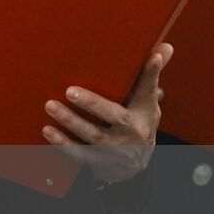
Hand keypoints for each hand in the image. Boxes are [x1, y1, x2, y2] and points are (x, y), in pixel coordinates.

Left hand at [42, 44, 170, 184]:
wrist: (133, 166)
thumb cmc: (136, 123)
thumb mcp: (146, 102)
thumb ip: (148, 76)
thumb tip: (164, 47)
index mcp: (145, 112)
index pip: (149, 90)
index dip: (151, 74)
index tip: (153, 57)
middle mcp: (133, 131)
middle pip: (115, 117)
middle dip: (93, 103)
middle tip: (70, 91)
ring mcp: (117, 148)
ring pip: (94, 136)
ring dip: (71, 121)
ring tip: (51, 106)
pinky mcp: (101, 161)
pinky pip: (80, 154)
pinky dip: (63, 143)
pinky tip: (48, 131)